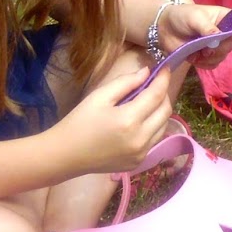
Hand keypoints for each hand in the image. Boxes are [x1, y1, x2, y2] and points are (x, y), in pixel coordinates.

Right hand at [50, 67, 171, 175]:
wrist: (66, 155)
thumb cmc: (79, 122)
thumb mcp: (99, 96)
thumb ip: (125, 82)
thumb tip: (147, 73)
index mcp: (129, 120)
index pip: (156, 95)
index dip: (163, 79)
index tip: (165, 68)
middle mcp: (141, 139)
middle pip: (165, 111)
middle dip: (164, 94)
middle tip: (155, 84)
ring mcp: (142, 153)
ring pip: (164, 126)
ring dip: (160, 111)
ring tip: (147, 101)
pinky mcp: (139, 162)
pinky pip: (155, 139)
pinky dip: (154, 126)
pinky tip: (140, 120)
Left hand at [158, 1, 231, 68]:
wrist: (164, 28)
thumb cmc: (181, 16)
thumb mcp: (195, 18)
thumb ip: (207, 28)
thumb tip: (218, 37)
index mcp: (223, 18)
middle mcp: (222, 32)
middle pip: (231, 44)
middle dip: (220, 49)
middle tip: (207, 49)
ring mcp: (214, 45)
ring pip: (222, 56)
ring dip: (210, 58)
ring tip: (198, 53)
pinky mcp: (206, 56)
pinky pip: (212, 64)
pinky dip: (204, 64)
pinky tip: (195, 58)